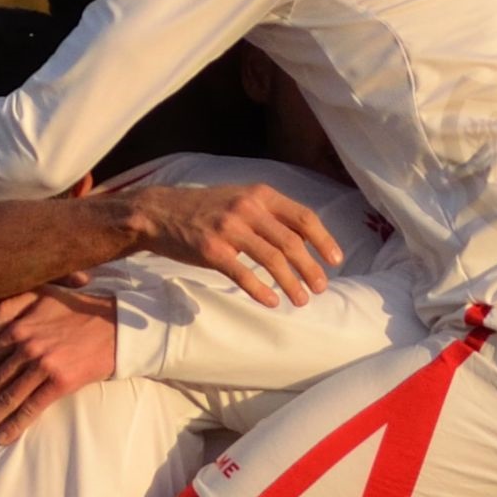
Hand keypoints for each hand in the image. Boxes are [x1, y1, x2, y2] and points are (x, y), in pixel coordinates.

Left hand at [0, 284, 118, 443]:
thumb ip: (8, 307)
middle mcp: (25, 347)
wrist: (115, 324)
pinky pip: (32, 407)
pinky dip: (15, 424)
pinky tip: (2, 438)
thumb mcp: (40, 295)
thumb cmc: (77, 309)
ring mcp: (42, 365)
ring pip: (7, 398)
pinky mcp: (60, 381)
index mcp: (16, 328)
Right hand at [116, 178, 338, 306]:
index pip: (303, 217)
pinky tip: (273, 302)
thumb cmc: (206, 209)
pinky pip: (243, 274)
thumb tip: (304, 239)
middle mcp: (248, 208)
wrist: (160, 213)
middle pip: (291, 242)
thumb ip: (271, 214)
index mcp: (260, 195)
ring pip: (272, 260)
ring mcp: (229, 229)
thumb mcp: (241, 199)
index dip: (324, 240)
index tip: (336, 261)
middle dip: (311, 268)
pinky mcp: (212, 250)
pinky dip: (261, 291)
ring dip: (292, 283)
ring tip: (301, 300)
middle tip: (321, 288)